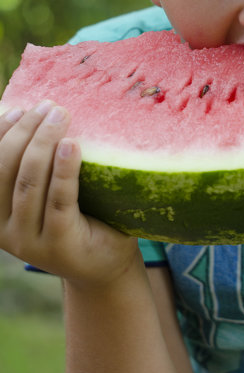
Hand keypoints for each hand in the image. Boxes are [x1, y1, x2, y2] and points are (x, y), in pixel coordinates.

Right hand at [0, 101, 137, 286]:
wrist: (104, 266)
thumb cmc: (77, 217)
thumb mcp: (46, 194)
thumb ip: (33, 166)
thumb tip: (32, 113)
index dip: (0, 135)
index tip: (18, 108)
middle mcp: (4, 231)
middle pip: (6, 171)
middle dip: (24, 132)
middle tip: (48, 106)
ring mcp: (29, 242)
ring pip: (29, 184)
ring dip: (43, 143)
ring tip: (60, 115)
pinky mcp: (59, 246)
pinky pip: (59, 201)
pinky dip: (63, 170)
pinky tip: (71, 145)